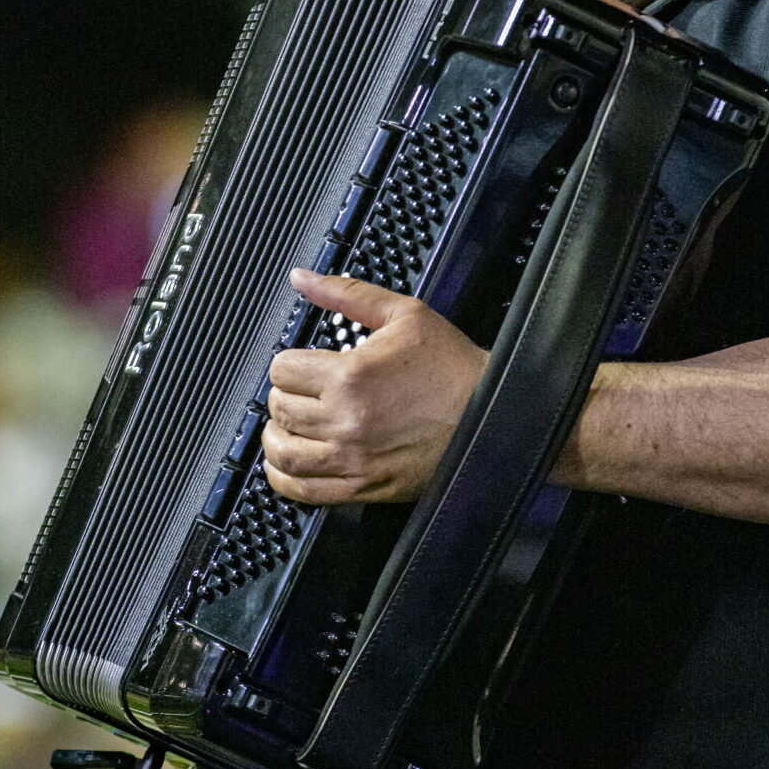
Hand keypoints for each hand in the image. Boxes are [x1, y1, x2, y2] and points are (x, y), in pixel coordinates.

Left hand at [261, 269, 486, 504]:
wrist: (492, 415)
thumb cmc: (453, 369)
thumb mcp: (404, 314)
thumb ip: (346, 293)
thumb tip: (303, 278)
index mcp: (351, 375)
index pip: (282, 369)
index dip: (288, 363)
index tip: (300, 366)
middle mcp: (347, 420)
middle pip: (279, 408)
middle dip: (284, 395)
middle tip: (299, 393)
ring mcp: (353, 457)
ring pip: (283, 452)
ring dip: (276, 436)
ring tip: (287, 426)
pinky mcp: (364, 486)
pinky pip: (304, 491)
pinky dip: (284, 477)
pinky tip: (290, 464)